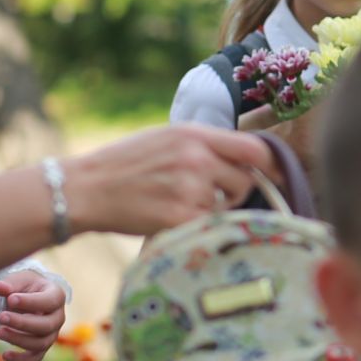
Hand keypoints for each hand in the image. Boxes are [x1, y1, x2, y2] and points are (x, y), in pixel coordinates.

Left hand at [0, 270, 65, 360]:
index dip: (31, 302)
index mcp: (57, 296)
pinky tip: (4, 355)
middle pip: (47, 325)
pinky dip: (21, 360)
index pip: (49, 301)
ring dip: (18, 340)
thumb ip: (9, 284)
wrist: (28, 297)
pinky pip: (36, 358)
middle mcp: (58, 316)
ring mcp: (52, 333)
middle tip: (0, 317)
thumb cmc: (25, 287)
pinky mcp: (41, 345)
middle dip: (22, 323)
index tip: (10, 299)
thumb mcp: (19, 280)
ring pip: (41, 343)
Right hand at [61, 126, 280, 237]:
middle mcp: (197, 158)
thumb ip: (207, 145)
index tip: (278, 176)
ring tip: (177, 201)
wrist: (83, 189)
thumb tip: (251, 159)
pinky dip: (196, 225)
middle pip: (246, 181)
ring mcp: (190, 188)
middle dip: (235, 190)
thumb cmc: (126, 165)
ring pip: (228, 205)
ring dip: (213, 208)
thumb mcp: (167, 139)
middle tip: (206, 193)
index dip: (271, 165)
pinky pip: (209, 224)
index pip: (255, 149)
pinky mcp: (181, 217)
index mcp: (195, 135)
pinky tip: (170, 216)